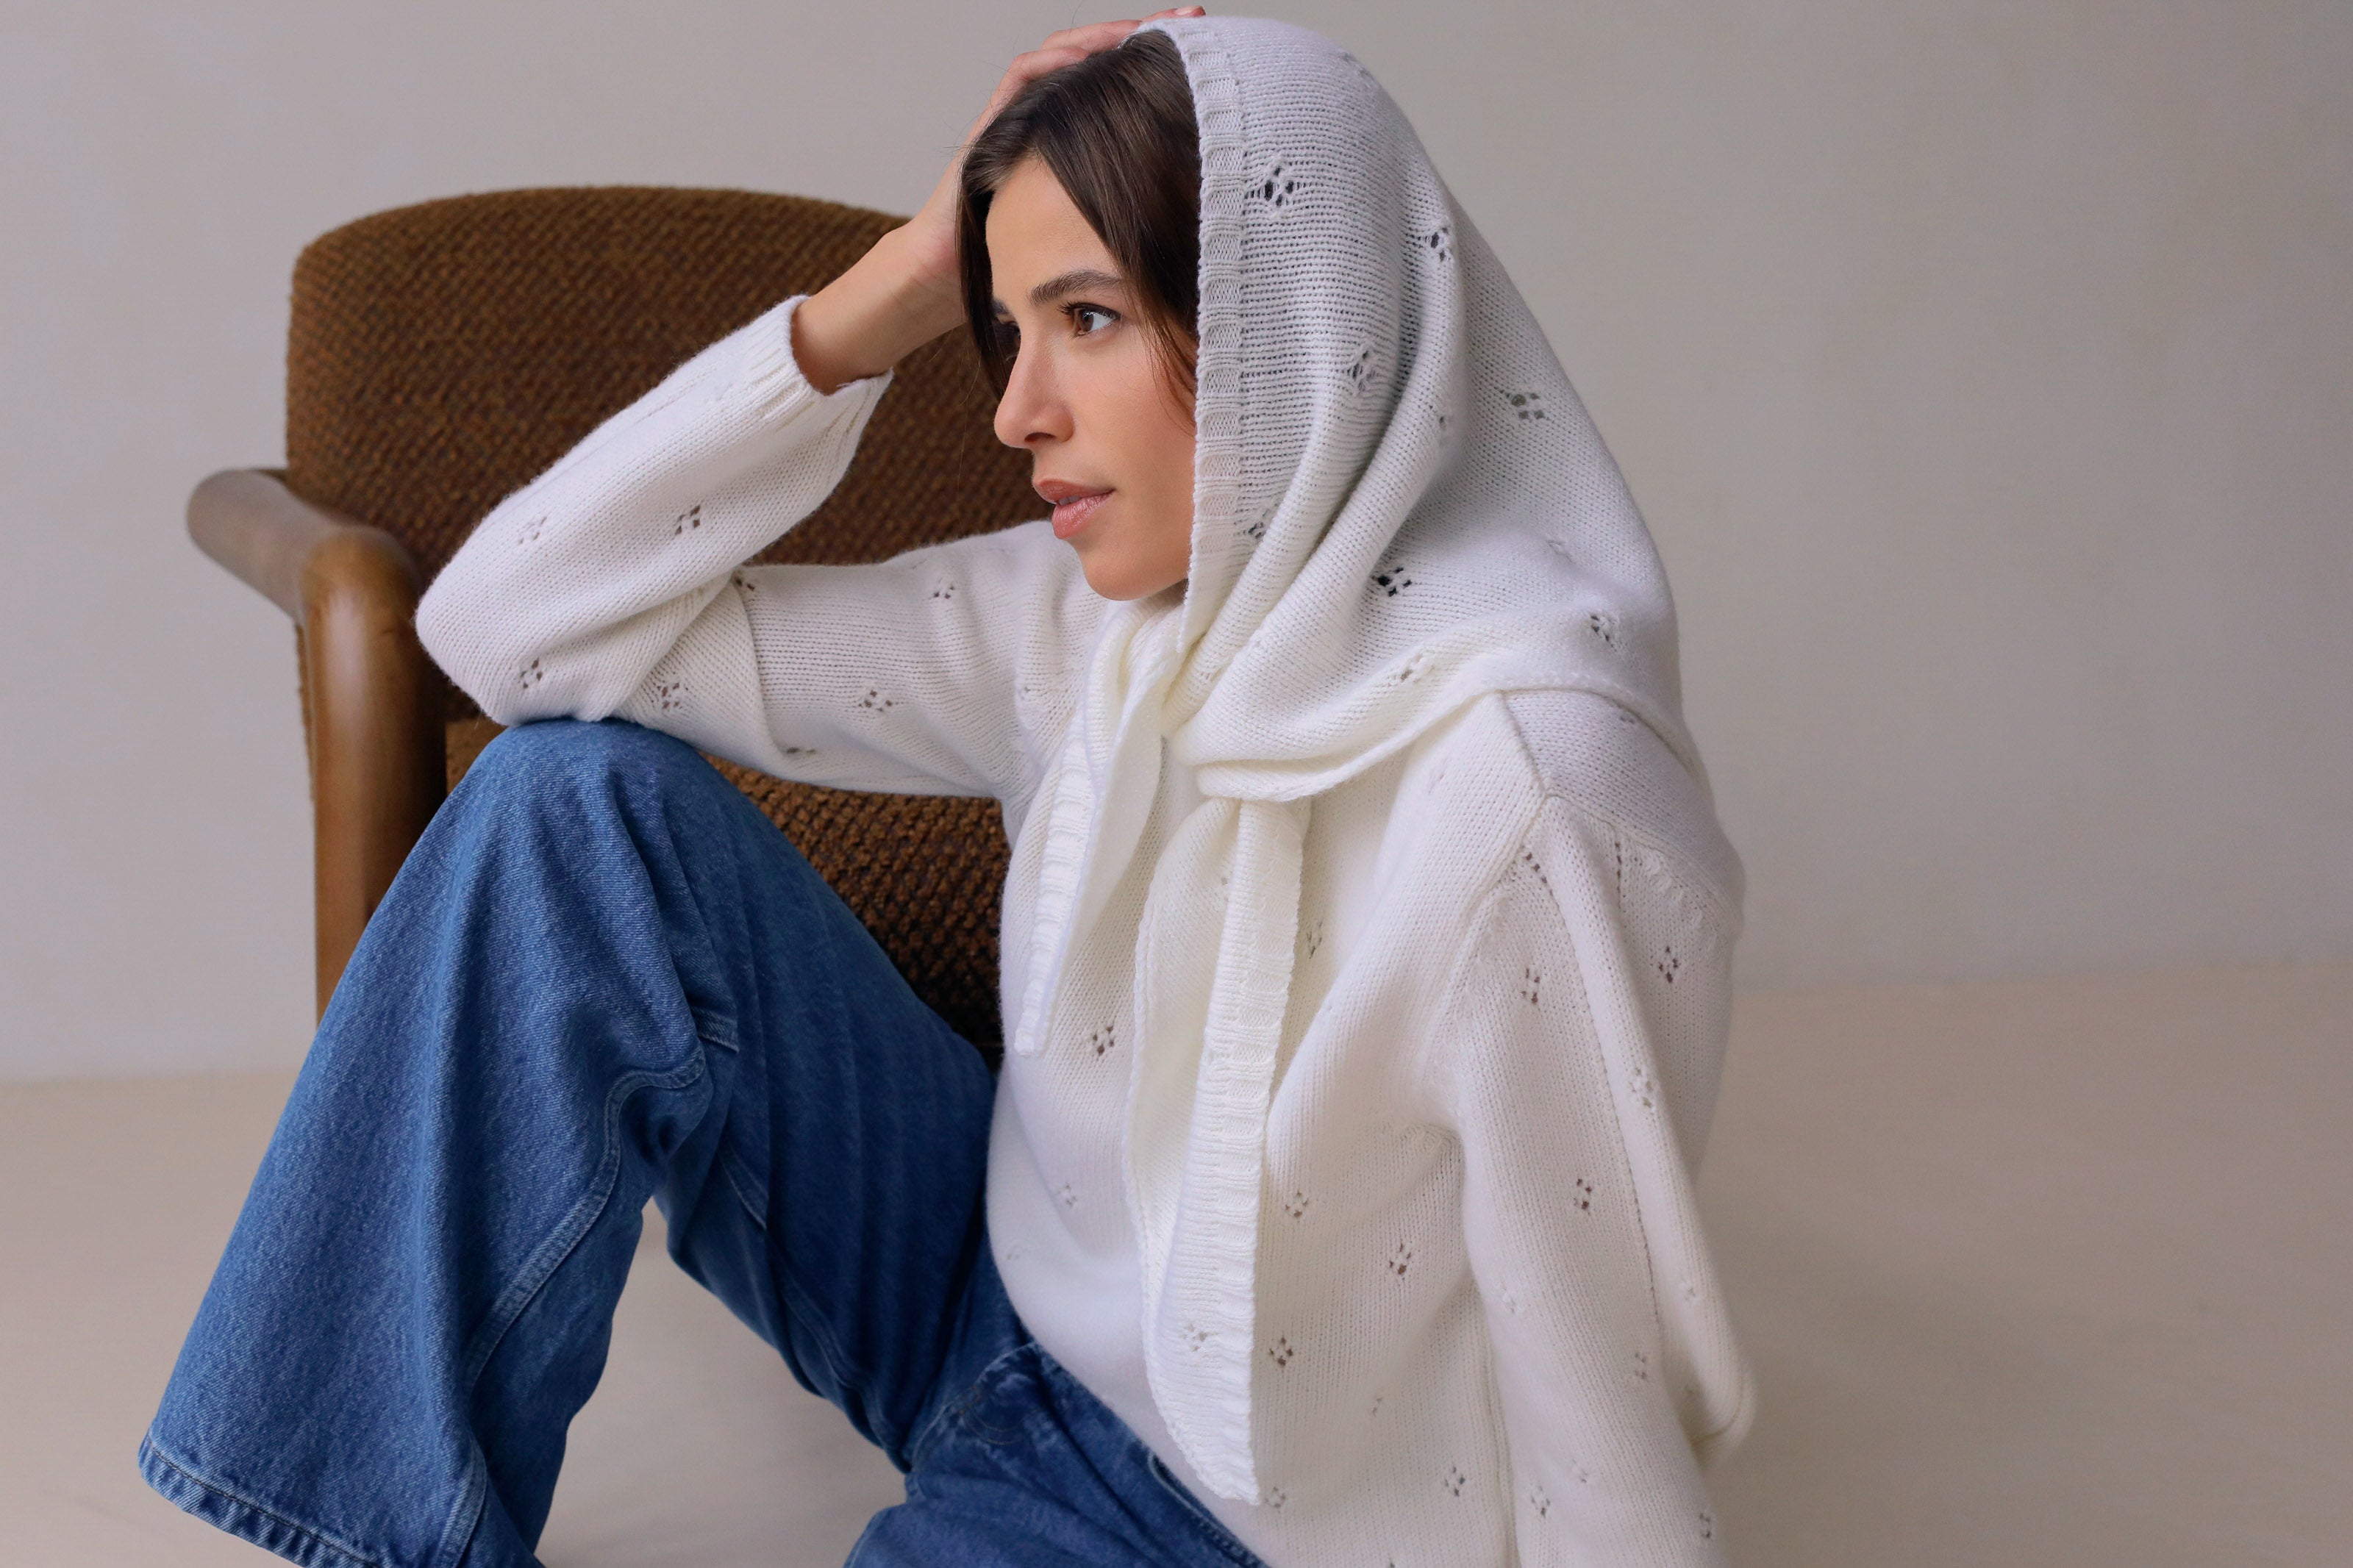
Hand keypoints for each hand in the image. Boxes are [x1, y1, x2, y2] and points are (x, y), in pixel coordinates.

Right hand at [792, 8, 1204, 394]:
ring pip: (1065, 55)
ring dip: (1104, 35)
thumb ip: (1134, 222)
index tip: (1216, 53)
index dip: (1165, 68)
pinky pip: (1022, 76)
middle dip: (1147, 33)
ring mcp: (1022, 117)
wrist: (951, 276)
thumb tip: (1206, 234)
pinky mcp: (994, 123)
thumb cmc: (1020, 265)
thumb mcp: (1096, 239)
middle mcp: (1053, 120)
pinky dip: (1052, 60)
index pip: (1126, 88)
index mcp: (1081, 142)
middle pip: (1103, 60)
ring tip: (1147, 26)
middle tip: (1193, 18)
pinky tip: (1084, 52)